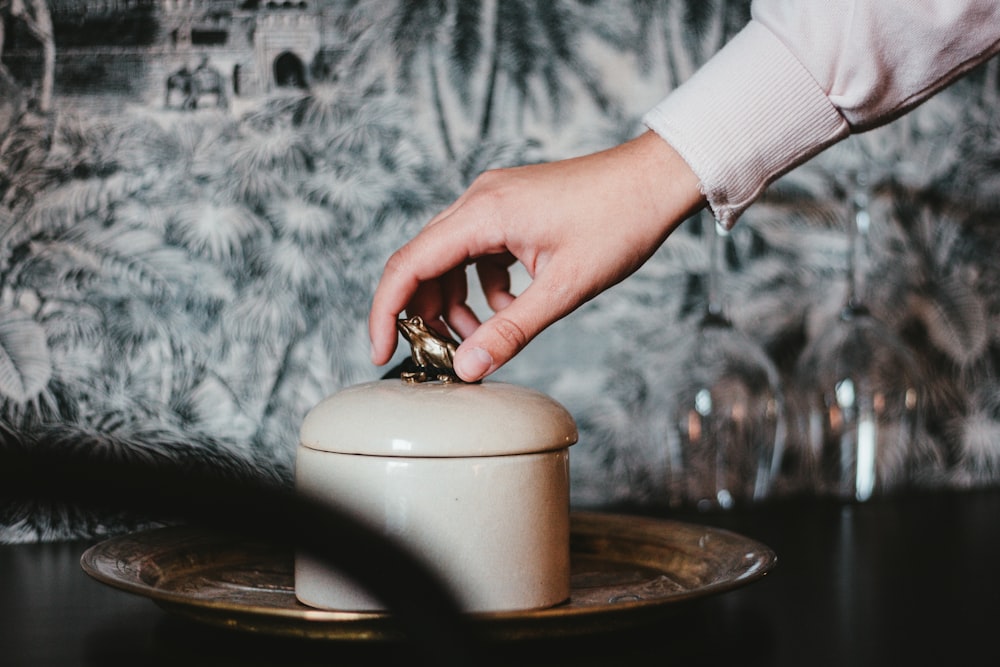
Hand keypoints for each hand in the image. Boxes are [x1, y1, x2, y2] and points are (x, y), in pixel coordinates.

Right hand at [369, 131, 704, 381]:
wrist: (657, 179)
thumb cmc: (619, 222)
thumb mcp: (565, 287)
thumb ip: (511, 330)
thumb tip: (467, 368)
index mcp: (483, 213)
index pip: (409, 264)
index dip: (386, 312)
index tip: (380, 352)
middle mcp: (479, 201)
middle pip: (424, 262)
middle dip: (423, 313)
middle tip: (436, 355)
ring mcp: (495, 201)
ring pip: (451, 260)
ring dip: (457, 302)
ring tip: (480, 338)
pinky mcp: (512, 208)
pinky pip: (479, 253)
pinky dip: (484, 286)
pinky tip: (510, 309)